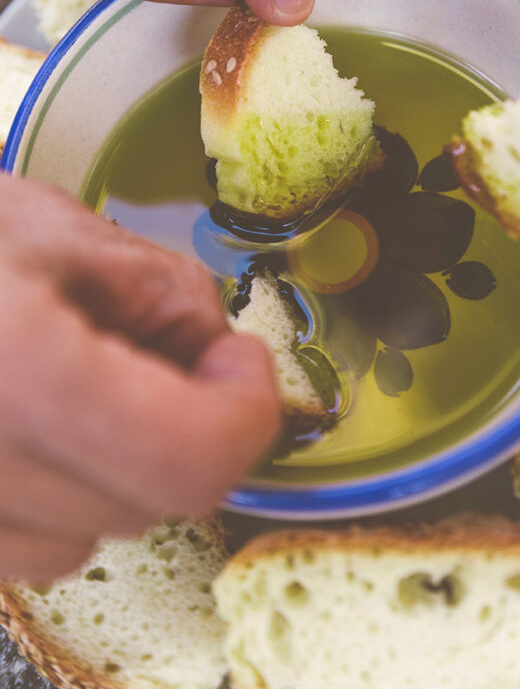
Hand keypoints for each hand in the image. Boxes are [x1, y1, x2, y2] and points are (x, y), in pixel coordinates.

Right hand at [0, 174, 279, 580]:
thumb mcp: (59, 230)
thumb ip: (164, 293)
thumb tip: (213, 355)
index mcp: (17, 372)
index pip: (186, 457)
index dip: (243, 411)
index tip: (238, 361)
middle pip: (150, 498)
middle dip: (185, 424)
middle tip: (162, 351)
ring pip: (94, 532)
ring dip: (118, 465)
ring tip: (75, 378)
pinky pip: (29, 543)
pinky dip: (58, 489)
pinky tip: (25, 418)